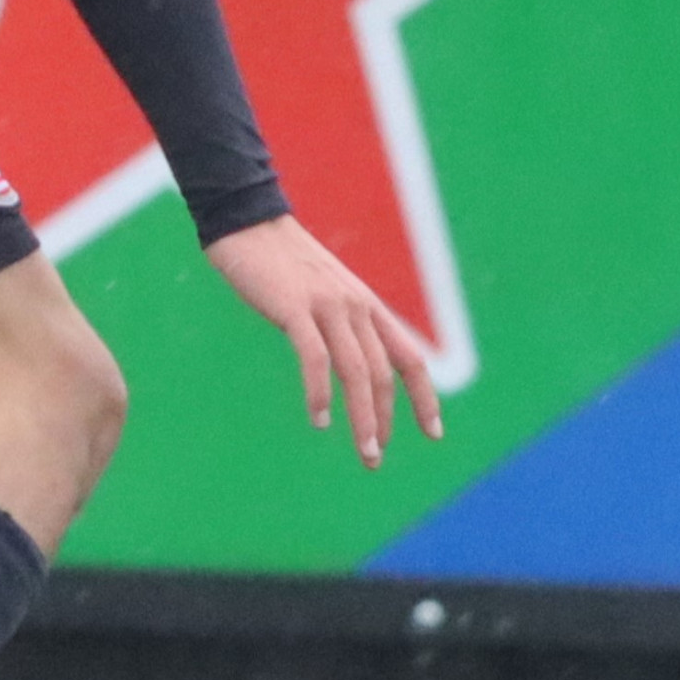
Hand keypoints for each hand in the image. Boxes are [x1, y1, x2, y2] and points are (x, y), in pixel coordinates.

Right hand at [203, 214, 442, 469]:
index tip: (433, 434)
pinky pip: (315, 358)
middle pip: (383, 375)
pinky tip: (320, 419)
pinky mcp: (294, 307)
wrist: (246, 221)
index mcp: (367, 307)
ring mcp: (327, 307)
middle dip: (384, 421)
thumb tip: (345, 358)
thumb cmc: (278, 260)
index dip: (425, 399)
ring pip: (357, 372)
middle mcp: (356, 308)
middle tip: (375, 458)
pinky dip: (320, 392)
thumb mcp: (322, 291)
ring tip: (365, 452)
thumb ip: (339, 320)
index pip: (410, 359)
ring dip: (363, 418)